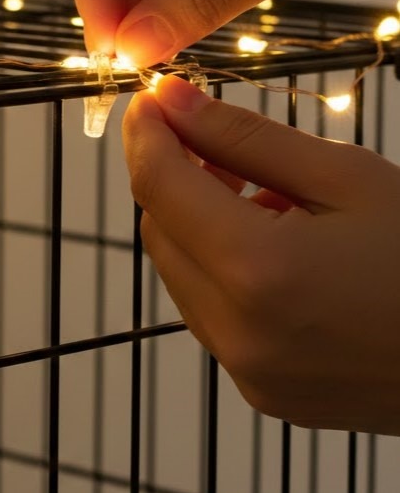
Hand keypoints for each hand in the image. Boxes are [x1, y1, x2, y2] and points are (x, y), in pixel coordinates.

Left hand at [124, 74, 399, 434]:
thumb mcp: (347, 177)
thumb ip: (245, 138)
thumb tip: (171, 101)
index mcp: (258, 271)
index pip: (158, 185)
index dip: (146, 133)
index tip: (151, 99)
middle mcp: (237, 332)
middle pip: (159, 230)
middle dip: (172, 177)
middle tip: (215, 141)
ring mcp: (248, 372)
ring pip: (179, 272)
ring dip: (197, 223)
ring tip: (264, 195)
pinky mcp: (263, 392)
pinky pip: (210, 313)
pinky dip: (221, 270)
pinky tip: (276, 248)